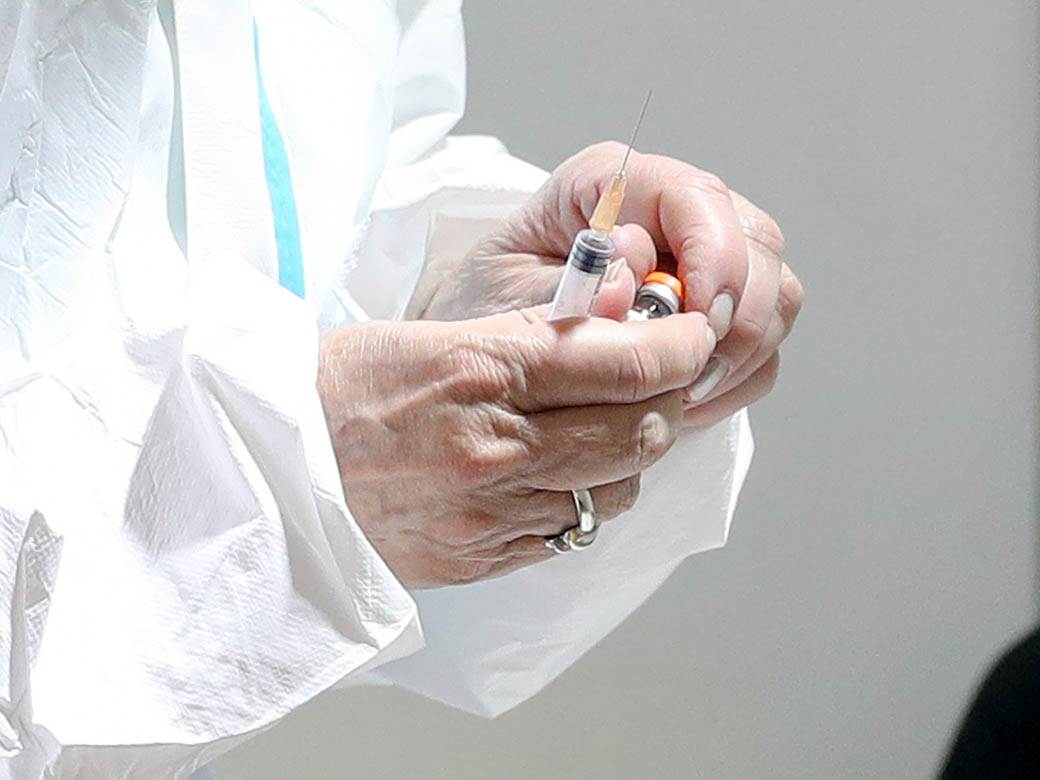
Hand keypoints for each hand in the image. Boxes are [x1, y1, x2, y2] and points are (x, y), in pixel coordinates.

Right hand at [318, 306, 715, 587]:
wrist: (266, 476)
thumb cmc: (338, 389)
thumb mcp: (429, 332)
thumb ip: (528, 330)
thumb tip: (613, 315)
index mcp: (481, 372)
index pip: (626, 361)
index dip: (681, 343)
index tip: (694, 331)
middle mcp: (496, 448)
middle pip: (641, 430)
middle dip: (666, 399)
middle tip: (654, 378)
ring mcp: (490, 514)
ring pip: (617, 488)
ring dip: (629, 455)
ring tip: (599, 428)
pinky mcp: (481, 559)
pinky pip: (569, 531)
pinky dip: (582, 498)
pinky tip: (555, 475)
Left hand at [409, 142, 803, 427]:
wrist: (485, 349)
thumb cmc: (487, 311)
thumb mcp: (505, 298)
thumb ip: (568, 291)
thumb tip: (629, 283)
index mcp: (612, 185)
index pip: (696, 197)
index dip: (714, 257)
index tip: (697, 319)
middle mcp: (670, 212)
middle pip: (756, 243)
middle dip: (734, 318)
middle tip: (687, 374)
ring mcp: (703, 259)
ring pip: (774, 293)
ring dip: (738, 354)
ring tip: (679, 393)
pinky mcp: (716, 310)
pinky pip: (763, 342)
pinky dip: (736, 378)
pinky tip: (686, 398)